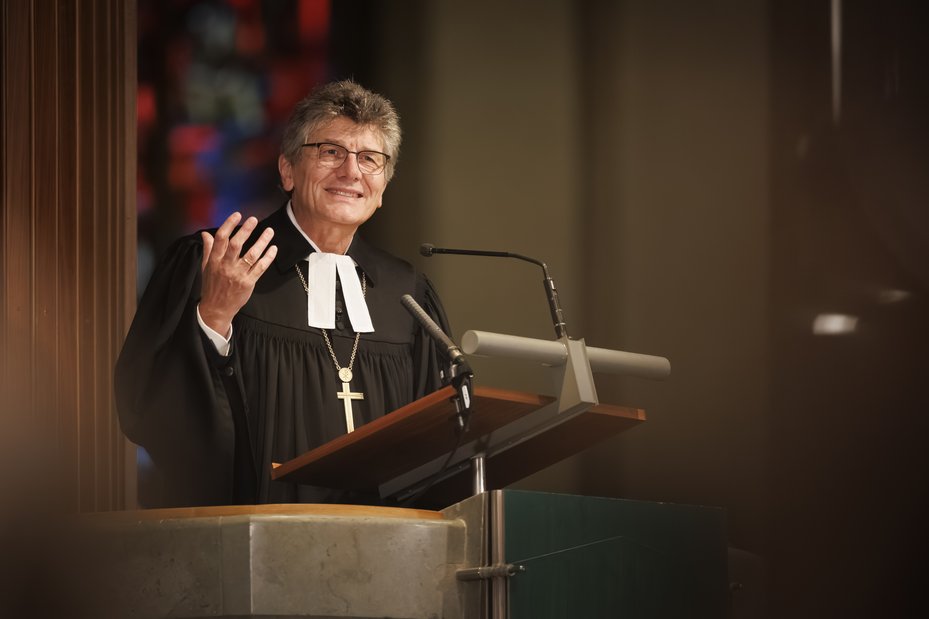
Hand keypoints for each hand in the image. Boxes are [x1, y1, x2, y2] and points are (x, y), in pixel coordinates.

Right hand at [198, 212, 277, 335]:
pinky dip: (268, 258)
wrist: (216, 308)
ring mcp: (238, 275)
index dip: (229, 225)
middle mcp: (226, 266)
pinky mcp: (248, 283)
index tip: (237, 215)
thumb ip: (208, 249)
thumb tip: (206, 234)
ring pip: (251, 255)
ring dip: (262, 242)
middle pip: (236, 245)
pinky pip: (260, 268)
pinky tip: (273, 249)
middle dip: (245, 230)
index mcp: (215, 260)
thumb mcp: (206, 267)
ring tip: (269, 231)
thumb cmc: (211, 286)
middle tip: (253, 220)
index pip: (221, 239)